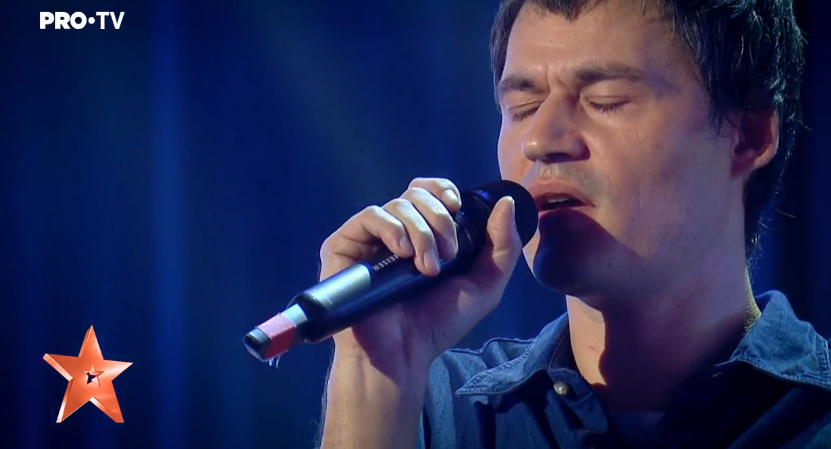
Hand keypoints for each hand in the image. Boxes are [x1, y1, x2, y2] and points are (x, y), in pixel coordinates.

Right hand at [319, 177, 522, 378]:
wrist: (401, 353)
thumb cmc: (437, 324)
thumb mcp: (483, 287)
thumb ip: (502, 247)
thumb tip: (506, 203)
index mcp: (422, 234)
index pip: (428, 191)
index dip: (442, 190)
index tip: (456, 206)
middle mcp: (395, 232)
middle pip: (416, 194)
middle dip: (439, 218)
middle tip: (448, 254)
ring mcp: (368, 238)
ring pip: (397, 205)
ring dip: (421, 232)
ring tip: (427, 268)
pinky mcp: (344, 245)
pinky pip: (369, 216)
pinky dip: (391, 227)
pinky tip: (401, 251)